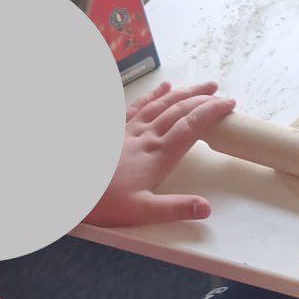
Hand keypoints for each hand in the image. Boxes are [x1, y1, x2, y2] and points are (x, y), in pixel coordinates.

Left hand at [86, 80, 234, 227]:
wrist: (69, 188)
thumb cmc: (104, 202)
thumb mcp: (142, 212)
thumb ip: (175, 208)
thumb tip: (206, 208)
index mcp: (158, 155)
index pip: (191, 126)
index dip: (212, 112)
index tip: (229, 104)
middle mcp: (146, 136)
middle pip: (179, 109)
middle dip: (202, 98)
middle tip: (221, 93)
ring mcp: (129, 130)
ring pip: (161, 104)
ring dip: (183, 93)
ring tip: (201, 86)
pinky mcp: (115, 130)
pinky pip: (137, 105)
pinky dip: (153, 95)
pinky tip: (162, 87)